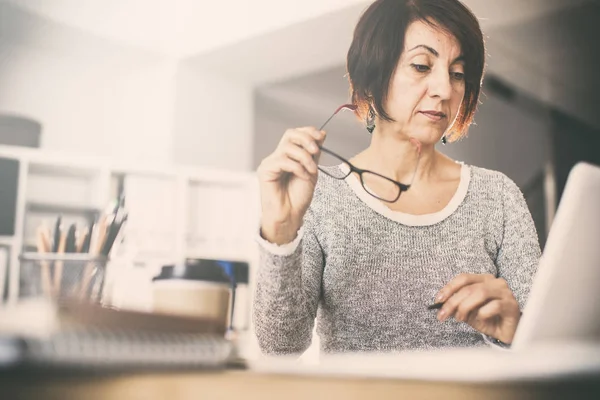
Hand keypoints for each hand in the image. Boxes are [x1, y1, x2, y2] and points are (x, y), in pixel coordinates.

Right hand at [257, 127, 325, 243]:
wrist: (290, 215)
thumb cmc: (298, 197)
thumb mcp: (312, 170)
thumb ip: (315, 153)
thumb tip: (322, 133)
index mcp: (289, 155)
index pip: (295, 134)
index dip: (308, 132)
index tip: (320, 137)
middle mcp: (278, 156)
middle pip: (290, 134)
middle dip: (306, 139)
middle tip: (315, 151)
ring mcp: (271, 162)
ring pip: (288, 147)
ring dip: (304, 158)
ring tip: (311, 171)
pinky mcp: (265, 170)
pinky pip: (283, 160)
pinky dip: (297, 167)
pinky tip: (303, 176)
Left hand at [435, 273, 520, 343]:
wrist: (507, 334)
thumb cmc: (488, 320)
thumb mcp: (468, 312)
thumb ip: (457, 305)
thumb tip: (441, 303)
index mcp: (484, 279)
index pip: (463, 278)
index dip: (449, 288)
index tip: (438, 300)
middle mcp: (495, 282)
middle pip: (469, 287)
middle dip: (453, 302)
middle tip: (443, 315)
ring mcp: (505, 293)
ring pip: (480, 293)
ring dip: (465, 307)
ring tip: (460, 318)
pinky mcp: (512, 305)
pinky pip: (493, 306)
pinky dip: (482, 314)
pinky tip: (482, 320)